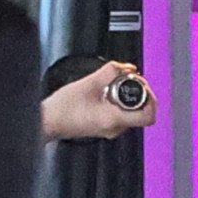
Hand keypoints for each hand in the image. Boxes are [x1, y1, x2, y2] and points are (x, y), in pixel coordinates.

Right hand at [43, 69, 159, 141]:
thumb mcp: (88, 83)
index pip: (148, 115)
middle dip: (140, 94)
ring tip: (119, 84)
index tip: (143, 85)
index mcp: (113, 119)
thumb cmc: (61, 108)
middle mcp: (114, 128)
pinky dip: (121, 103)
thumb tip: (127, 67)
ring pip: (132, 114)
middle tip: (131, 80)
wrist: (46, 121)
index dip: (151, 98)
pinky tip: (109, 92)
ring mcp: (110, 130)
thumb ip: (110, 72)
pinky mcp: (104, 127)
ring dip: (129, 97)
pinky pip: (121, 115)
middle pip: (142, 113)